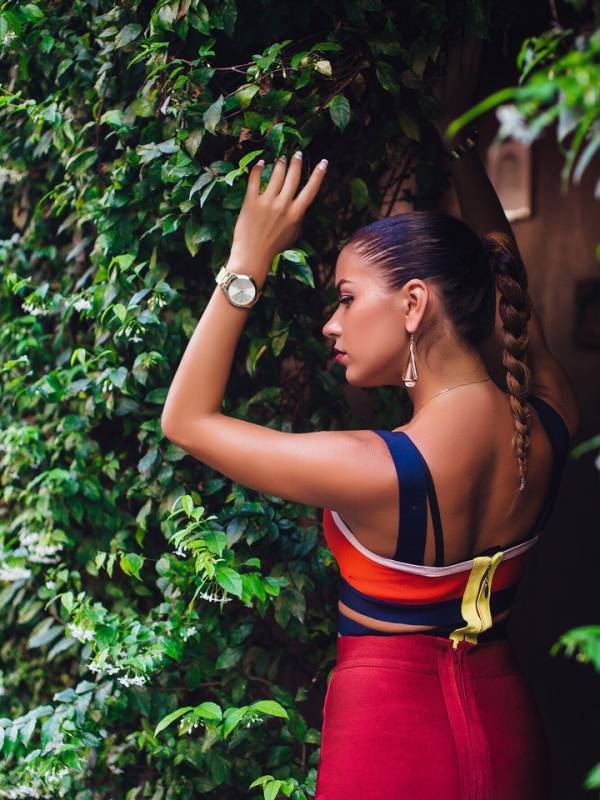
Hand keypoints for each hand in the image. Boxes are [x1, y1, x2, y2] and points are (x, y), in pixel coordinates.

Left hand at [228, 152, 327, 274]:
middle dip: (297, 163)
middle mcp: (283, 206)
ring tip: (282, 158)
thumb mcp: (293, 234)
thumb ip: (298, 218)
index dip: (318, 174)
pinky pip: (254, 180)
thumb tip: (300, 204)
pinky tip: (261, 163)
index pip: (311, 190)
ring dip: (280, 164)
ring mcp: (266, 203)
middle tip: (298, 154)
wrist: (252, 256)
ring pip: (276, 175)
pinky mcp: (251, 202)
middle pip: (293, 178)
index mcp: (296, 214)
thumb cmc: (273, 248)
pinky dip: (258, 169)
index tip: (324, 162)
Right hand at [430, 29, 483, 149]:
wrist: (460, 138)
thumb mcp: (435, 108)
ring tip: (474, 32)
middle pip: (466, 55)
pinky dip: (477, 55)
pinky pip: (476, 66)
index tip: (452, 33)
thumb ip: (437, 92)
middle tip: (465, 28)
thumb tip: (437, 78)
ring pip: (473, 59)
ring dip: (474, 45)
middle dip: (466, 41)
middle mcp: (463, 81)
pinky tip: (478, 46)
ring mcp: (470, 82)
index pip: (454, 59)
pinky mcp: (473, 85)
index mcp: (453, 85)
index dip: (455, 45)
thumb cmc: (443, 124)